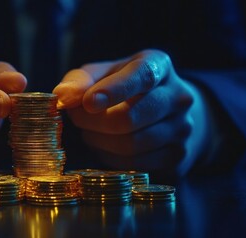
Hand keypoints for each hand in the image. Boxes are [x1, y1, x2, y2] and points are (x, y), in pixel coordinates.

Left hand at [53, 49, 209, 175]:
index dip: (114, 91)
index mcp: (159, 66)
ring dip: (99, 141)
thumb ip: (80, 81)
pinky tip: (105, 146)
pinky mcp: (178, 156)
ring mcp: (183, 129)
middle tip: (76, 119)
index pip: (141, 77)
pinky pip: (135, 164)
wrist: (165, 110)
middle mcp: (179, 96)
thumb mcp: (102, 74)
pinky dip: (110, 158)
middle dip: (93, 122)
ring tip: (91, 132)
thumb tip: (62, 96)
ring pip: (131, 145)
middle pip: (131, 118)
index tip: (88, 103)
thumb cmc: (124, 88)